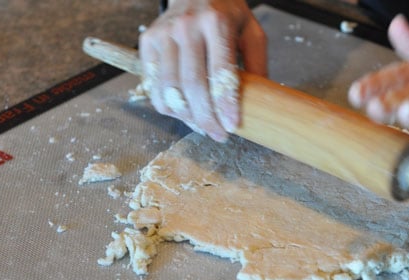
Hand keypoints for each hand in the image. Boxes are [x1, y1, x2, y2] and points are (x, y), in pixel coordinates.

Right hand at [139, 0, 266, 141]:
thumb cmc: (227, 15)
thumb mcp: (252, 33)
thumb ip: (258, 65)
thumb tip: (260, 104)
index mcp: (216, 23)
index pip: (220, 72)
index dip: (225, 104)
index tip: (232, 126)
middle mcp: (186, 27)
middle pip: (192, 85)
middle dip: (206, 118)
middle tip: (219, 135)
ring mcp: (163, 34)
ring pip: (169, 89)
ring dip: (186, 116)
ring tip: (202, 126)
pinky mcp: (148, 42)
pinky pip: (153, 85)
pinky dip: (168, 106)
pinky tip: (184, 112)